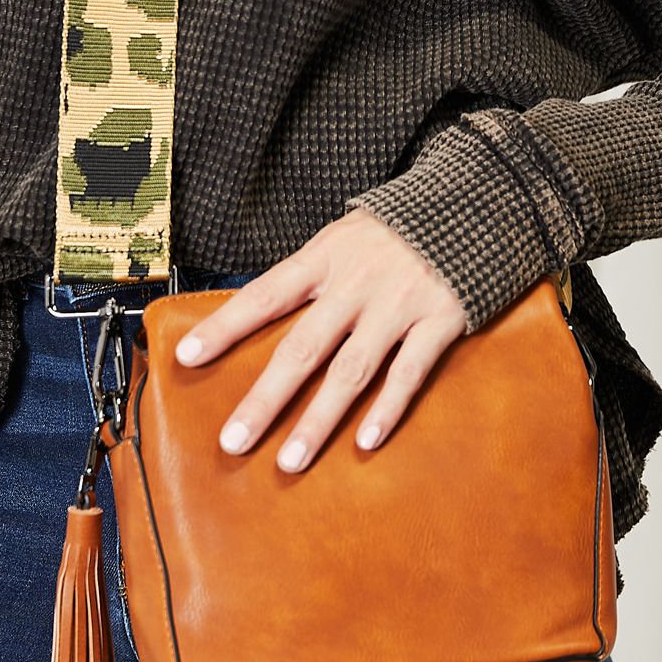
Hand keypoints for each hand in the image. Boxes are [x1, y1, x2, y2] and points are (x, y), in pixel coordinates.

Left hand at [174, 208, 466, 470]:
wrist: (474, 200)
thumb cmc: (398, 228)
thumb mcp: (345, 237)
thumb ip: (313, 278)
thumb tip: (259, 319)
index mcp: (326, 256)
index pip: (265, 294)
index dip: (225, 326)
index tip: (187, 357)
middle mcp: (357, 281)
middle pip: (302, 347)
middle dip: (264, 399)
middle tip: (233, 442)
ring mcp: (400, 303)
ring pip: (351, 371)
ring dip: (317, 420)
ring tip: (289, 461)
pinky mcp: (442, 318)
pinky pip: (410, 372)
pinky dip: (388, 409)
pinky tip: (366, 442)